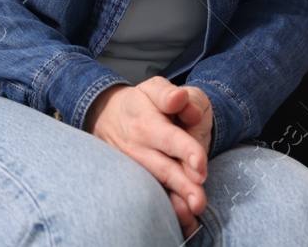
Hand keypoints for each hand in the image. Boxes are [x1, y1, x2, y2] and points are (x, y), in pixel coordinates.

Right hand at [84, 81, 208, 237]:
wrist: (107, 118)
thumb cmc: (140, 104)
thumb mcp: (153, 89)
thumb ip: (169, 94)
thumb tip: (181, 100)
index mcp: (146, 124)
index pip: (169, 138)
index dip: (185, 150)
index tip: (200, 163)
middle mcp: (139, 149)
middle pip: (163, 169)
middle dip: (183, 185)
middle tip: (199, 199)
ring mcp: (136, 167)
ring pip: (156, 185)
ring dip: (175, 200)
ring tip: (192, 212)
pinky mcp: (136, 180)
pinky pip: (150, 194)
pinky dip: (166, 207)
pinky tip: (181, 218)